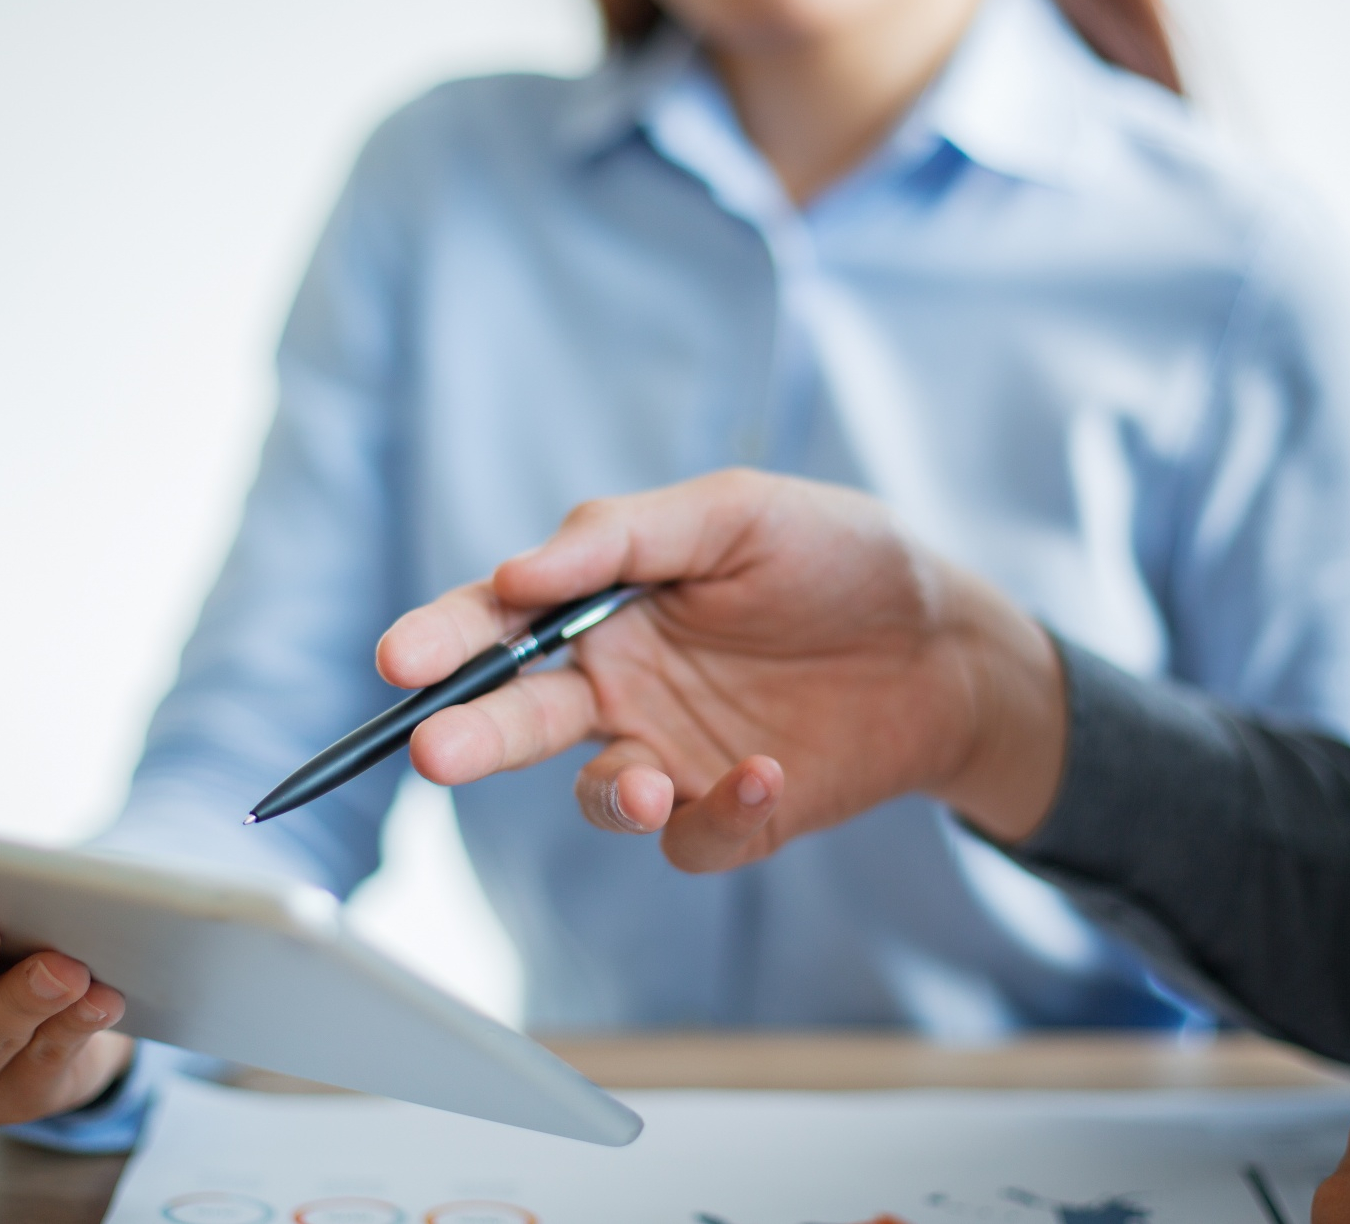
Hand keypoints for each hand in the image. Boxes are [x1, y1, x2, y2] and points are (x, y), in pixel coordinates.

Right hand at [377, 469, 1066, 871]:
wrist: (948, 640)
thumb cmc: (839, 556)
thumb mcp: (736, 512)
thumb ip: (624, 537)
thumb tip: (517, 571)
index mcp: (606, 603)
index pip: (500, 621)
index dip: (446, 638)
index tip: (401, 657)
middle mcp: (621, 684)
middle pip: (520, 718)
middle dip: (471, 736)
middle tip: (435, 751)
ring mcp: (673, 752)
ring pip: (599, 795)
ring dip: (610, 796)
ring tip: (646, 784)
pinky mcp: (732, 813)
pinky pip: (695, 837)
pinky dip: (719, 817)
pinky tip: (765, 775)